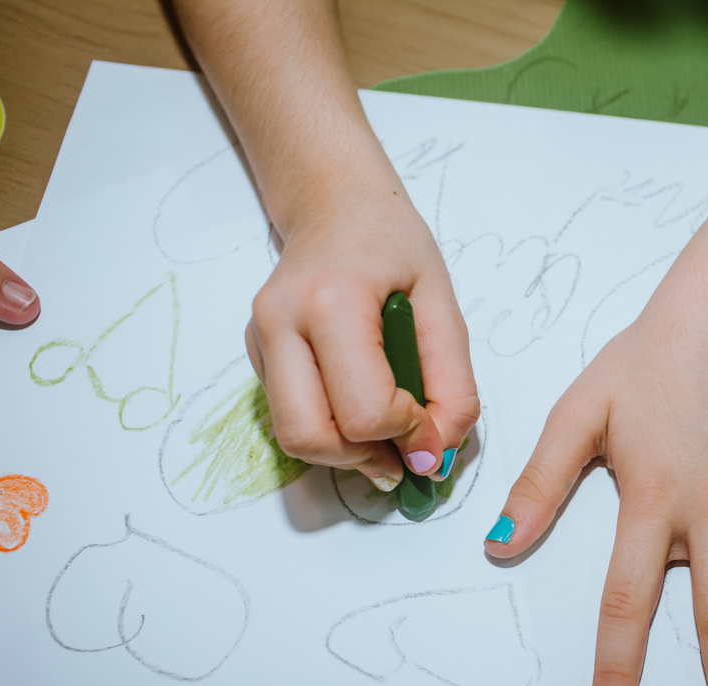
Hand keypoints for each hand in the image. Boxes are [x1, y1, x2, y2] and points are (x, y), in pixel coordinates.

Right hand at [245, 180, 479, 490]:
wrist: (334, 203)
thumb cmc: (392, 244)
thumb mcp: (443, 305)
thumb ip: (451, 385)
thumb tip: (433, 454)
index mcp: (332, 302)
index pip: (364, 410)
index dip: (407, 434)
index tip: (433, 427)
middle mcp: (280, 323)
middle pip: (311, 436)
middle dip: (365, 458)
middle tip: (406, 452)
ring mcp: (259, 339)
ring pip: (294, 437)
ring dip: (346, 453)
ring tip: (388, 434)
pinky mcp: (256, 353)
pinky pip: (290, 417)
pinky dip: (330, 430)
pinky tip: (360, 404)